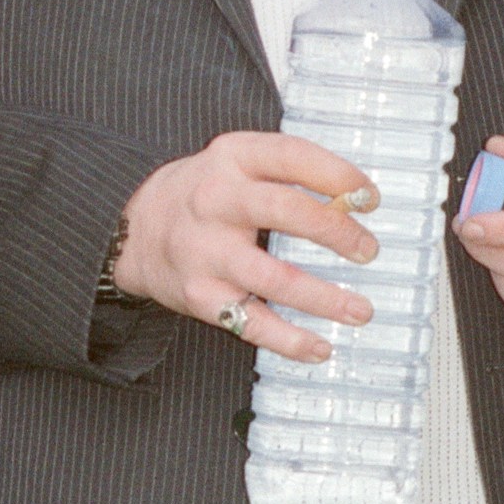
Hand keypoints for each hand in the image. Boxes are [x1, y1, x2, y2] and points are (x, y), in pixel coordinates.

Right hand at [112, 132, 380, 361]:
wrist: (133, 228)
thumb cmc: (204, 193)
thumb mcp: (235, 162)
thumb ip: (288, 173)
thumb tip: (357, 202)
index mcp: (231, 158)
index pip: (292, 156)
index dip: (338, 175)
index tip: (370, 197)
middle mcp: (215, 200)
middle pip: (286, 211)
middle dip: (337, 232)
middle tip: (368, 250)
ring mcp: (206, 251)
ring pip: (275, 278)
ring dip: (326, 298)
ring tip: (360, 310)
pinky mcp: (201, 295)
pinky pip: (252, 324)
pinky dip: (291, 341)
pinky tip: (320, 347)